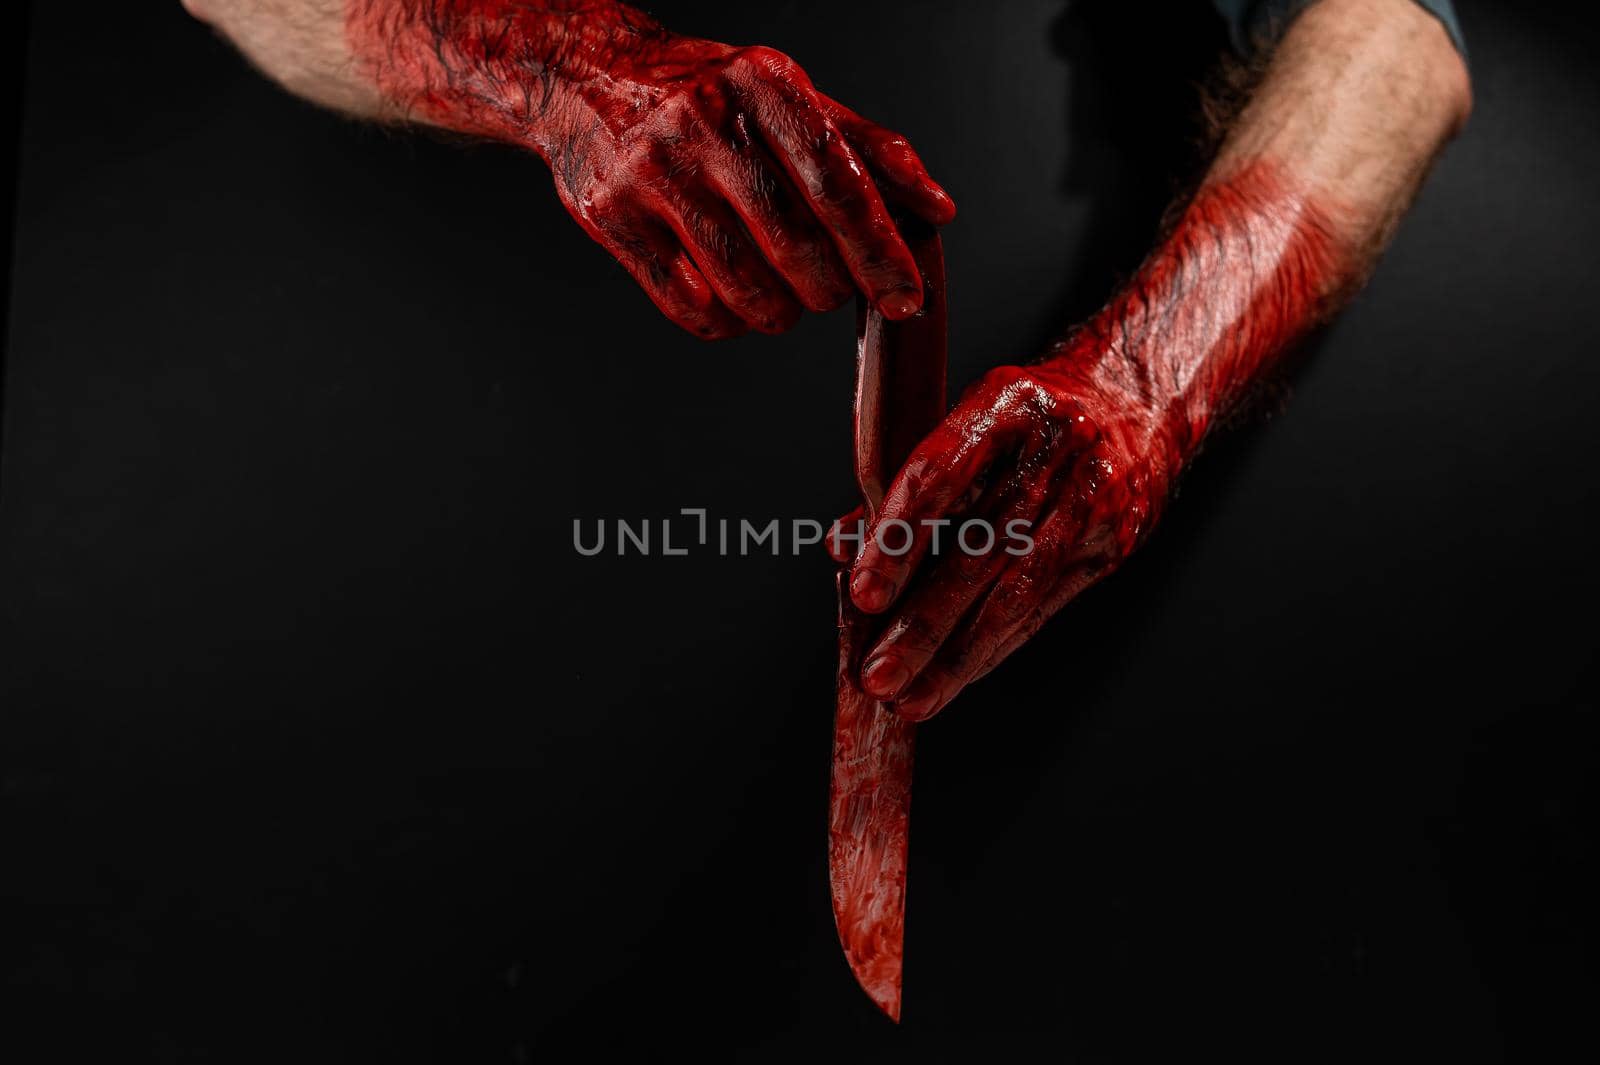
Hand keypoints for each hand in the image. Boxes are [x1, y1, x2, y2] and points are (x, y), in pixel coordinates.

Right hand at [342, 2, 954, 338]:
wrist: (586, 79)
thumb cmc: (707, 93)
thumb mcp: (790, 96)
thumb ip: (867, 150)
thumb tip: (936, 210)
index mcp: (762, 83)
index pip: (839, 184)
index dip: (880, 252)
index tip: (907, 299)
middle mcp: (705, 122)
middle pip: (796, 248)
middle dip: (829, 290)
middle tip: (829, 288)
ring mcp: (651, 172)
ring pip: (744, 290)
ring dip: (779, 314)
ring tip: (781, 296)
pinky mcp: (610, 218)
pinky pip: (689, 308)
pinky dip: (725, 322)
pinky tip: (730, 299)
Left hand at [836, 352, 1182, 721]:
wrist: (1136, 401)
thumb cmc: (1032, 416)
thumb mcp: (970, 422)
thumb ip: (905, 484)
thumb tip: (841, 544)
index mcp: (1006, 405)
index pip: (939, 477)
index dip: (896, 539)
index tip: (863, 593)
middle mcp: (1054, 451)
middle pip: (976, 550)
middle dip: (921, 622)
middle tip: (878, 673)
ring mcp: (1089, 500)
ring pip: (1014, 593)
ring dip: (957, 655)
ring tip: (912, 698)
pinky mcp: (1112, 544)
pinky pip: (1043, 607)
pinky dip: (996, 647)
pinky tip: (959, 676)